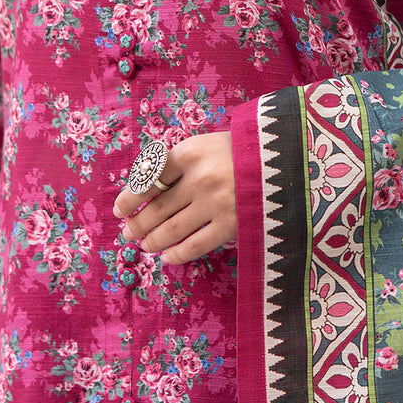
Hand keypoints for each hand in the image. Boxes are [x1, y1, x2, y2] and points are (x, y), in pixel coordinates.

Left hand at [112, 131, 235, 264]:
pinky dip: (177, 254)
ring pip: (172, 229)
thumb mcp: (206, 145)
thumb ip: (179, 165)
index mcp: (189, 152)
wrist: (282, 161)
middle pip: (157, 207)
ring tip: (144, 246)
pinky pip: (195, 245)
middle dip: (137, 223)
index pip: (148, 178)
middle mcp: (199, 178)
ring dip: (153, 241)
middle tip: (128, 233)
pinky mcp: (231, 224)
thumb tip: (146, 190)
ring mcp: (215, 203)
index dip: (130, 197)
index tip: (119, 209)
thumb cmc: (240, 151)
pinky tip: (168, 257)